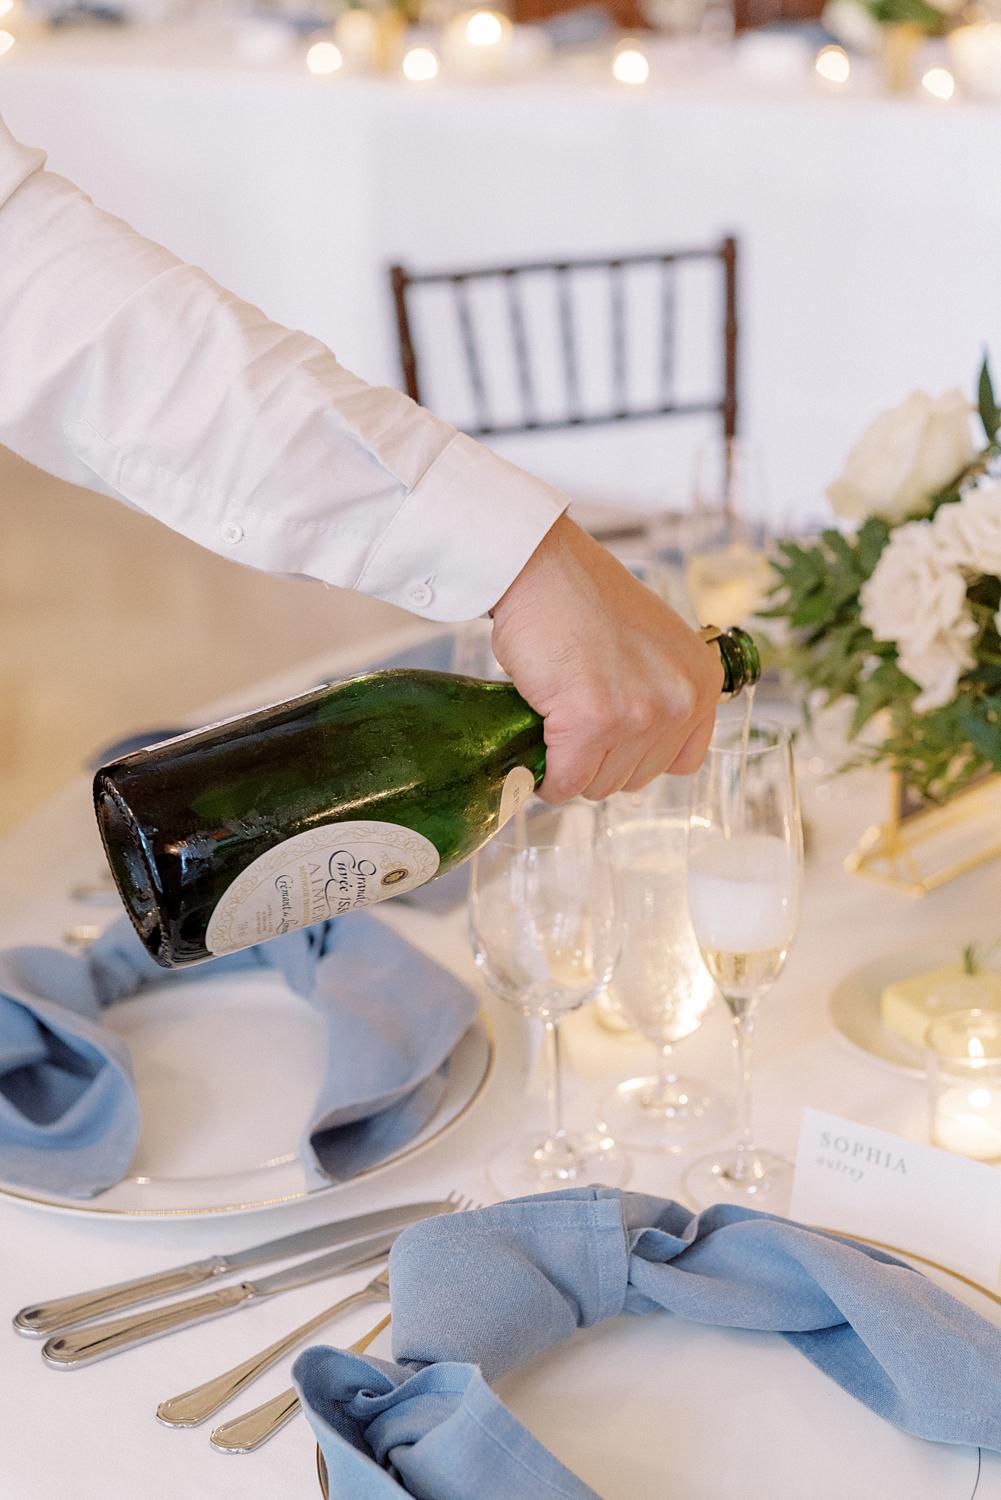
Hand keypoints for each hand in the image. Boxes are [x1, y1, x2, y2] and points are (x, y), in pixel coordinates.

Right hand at [491, 516, 722, 802]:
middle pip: (638, 778)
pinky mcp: (591, 723)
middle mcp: (680, 701)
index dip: (641, 756)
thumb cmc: (586, 598)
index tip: (615, 743)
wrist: (545, 570)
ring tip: (556, 731)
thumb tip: (639, 744)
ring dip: (573, 768)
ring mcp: (639, 715)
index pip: (683, 761)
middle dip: (602, 761)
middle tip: (575, 728)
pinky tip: (539, 758)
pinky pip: (566, 781)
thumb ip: (661, 690)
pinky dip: (548, 779)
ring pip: (601, 784)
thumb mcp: (655, 643)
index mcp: (702, 681)